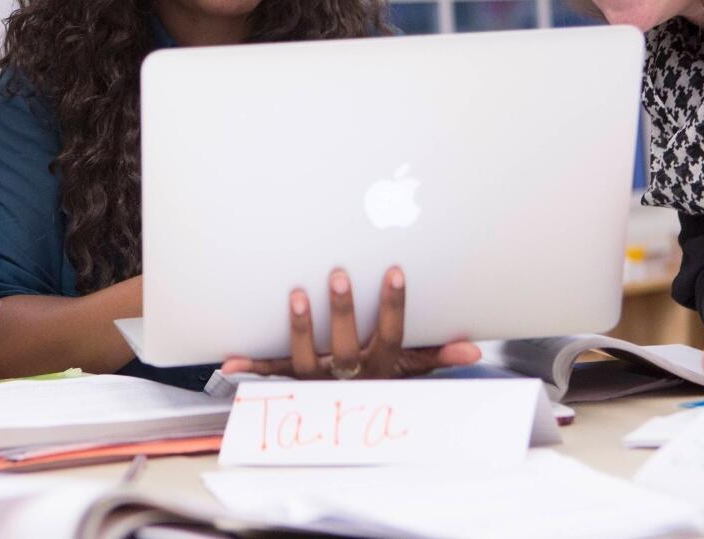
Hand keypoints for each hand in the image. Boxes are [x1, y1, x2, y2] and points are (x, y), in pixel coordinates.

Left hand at [221, 266, 481, 379]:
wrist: (356, 431)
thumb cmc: (386, 385)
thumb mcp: (414, 374)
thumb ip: (438, 357)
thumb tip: (474, 349)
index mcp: (380, 368)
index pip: (390, 333)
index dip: (393, 305)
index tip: (394, 272)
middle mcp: (348, 377)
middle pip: (345, 345)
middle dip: (342, 311)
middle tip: (338, 275)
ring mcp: (318, 382)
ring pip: (306, 359)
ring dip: (301, 329)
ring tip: (297, 295)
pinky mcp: (294, 386)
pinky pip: (272, 376)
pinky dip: (251, 368)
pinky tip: (229, 361)